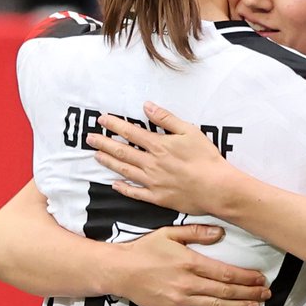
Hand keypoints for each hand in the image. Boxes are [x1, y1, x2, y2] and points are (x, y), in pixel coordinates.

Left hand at [92, 103, 237, 215]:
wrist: (216, 188)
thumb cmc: (206, 158)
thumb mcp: (189, 131)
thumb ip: (166, 119)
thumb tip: (147, 106)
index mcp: (159, 146)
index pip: (130, 132)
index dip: (114, 125)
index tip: (101, 119)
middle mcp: (151, 164)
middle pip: (122, 152)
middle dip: (104, 143)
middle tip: (90, 138)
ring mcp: (152, 182)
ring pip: (125, 171)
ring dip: (109, 162)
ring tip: (97, 156)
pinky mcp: (158, 198)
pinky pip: (136, 193)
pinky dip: (123, 189)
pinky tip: (114, 185)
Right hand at [112, 225, 269, 305]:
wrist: (120, 270)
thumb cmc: (144, 249)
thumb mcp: (169, 233)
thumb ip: (196, 233)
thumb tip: (220, 233)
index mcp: (190, 262)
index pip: (226, 272)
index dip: (247, 277)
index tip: (261, 278)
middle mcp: (188, 283)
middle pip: (226, 290)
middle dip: (249, 293)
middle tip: (266, 294)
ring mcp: (180, 300)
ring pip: (216, 305)